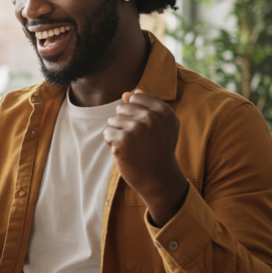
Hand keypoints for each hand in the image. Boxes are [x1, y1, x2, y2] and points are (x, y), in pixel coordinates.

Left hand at [103, 89, 188, 225]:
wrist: (159, 179)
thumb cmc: (159, 150)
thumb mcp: (164, 125)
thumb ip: (149, 105)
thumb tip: (126, 93)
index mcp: (163, 111)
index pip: (136, 96)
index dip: (134, 111)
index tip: (143, 126)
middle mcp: (150, 118)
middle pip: (122, 107)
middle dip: (124, 122)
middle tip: (138, 139)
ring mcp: (136, 129)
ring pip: (113, 120)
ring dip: (118, 133)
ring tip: (132, 146)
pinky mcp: (122, 141)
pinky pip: (107, 133)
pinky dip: (112, 143)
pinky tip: (124, 152)